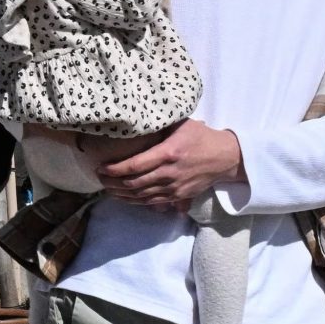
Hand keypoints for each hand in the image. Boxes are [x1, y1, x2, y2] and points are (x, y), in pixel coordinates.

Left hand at [97, 120, 243, 214]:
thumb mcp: (180, 124)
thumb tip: (134, 121)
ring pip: (140, 195)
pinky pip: (151, 202)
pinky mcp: (178, 196)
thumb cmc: (200, 137)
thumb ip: (158, 125)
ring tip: (106, 188)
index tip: (100, 167)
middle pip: (133, 183)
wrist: (225, 158)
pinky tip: (123, 197)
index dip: (114, 169)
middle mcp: (169, 173)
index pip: (134, 165)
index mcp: (168, 153)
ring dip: (120, 194)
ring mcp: (173, 187)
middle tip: (98, 178)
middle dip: (112, 182)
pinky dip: (134, 201)